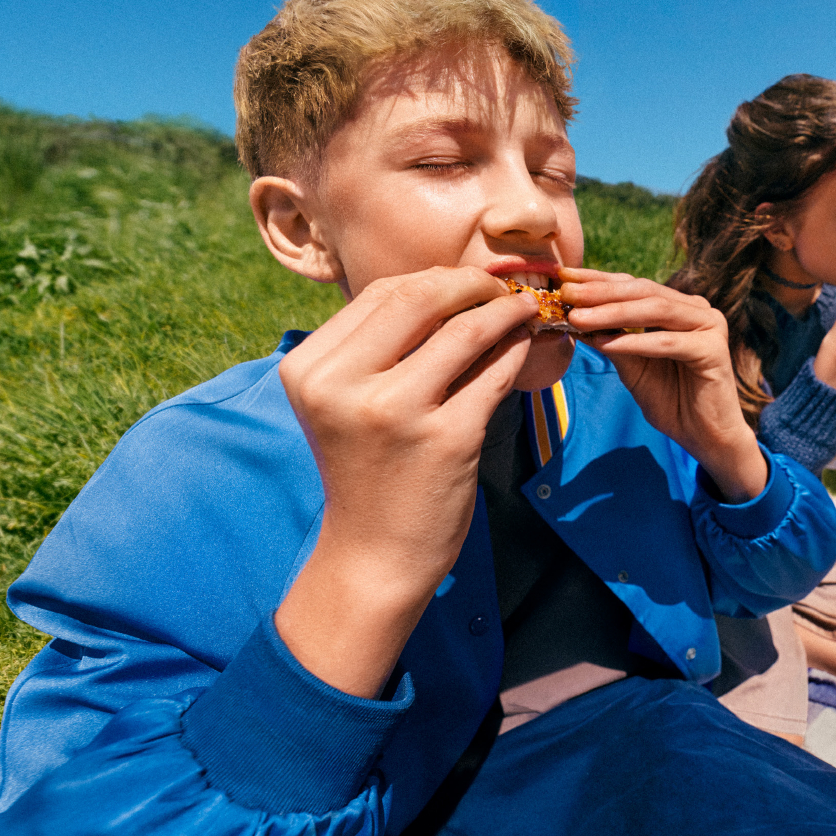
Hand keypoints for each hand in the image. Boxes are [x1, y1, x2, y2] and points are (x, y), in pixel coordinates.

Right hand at [274, 266, 541, 695]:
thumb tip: (452, 286)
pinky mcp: (447, 439)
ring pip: (465, 330)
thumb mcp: (347, 401)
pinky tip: (525, 344)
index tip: (466, 285)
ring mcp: (396, 412)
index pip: (382, 294)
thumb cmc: (367, 468)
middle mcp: (344, 386)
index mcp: (310, 369)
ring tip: (524, 309)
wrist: (374, 555)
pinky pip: (493, 374)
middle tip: (502, 290)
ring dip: (504, 311)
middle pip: (421, 298)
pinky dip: (515, 350)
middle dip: (472, 284)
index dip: (434, 279)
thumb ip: (381, 345)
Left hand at [559, 266, 768, 500]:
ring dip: (613, 313)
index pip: (633, 285)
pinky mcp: (714, 350)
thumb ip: (610, 339)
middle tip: (567, 292)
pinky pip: (667, 342)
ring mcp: (709, 326)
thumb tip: (572, 316)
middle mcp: (696, 309)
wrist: (705, 437)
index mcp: (678, 306)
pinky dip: (635, 343)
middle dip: (601, 292)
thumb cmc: (670, 399)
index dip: (597, 279)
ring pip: (655, 311)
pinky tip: (606, 345)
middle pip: (643, 291)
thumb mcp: (632, 366)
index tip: (563, 277)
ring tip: (579, 317)